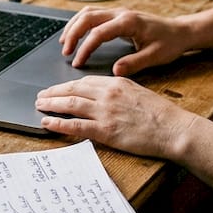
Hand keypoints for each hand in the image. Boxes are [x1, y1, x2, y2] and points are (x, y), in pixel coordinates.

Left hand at [35, 76, 196, 159]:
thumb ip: (118, 91)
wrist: (173, 128)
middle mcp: (108, 94)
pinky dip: (59, 123)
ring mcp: (105, 112)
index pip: (84, 81)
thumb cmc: (160, 113)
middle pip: (73, 90)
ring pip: (70, 105)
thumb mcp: (137, 92)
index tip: (57, 88)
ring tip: (40, 106)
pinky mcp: (106, 131)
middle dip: (54, 92)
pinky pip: (76, 126)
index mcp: (116, 83)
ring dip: (52, 105)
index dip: (67, 85)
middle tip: (40, 96)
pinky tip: (48, 122)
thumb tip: (102, 94)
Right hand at [59, 7, 192, 75]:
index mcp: (128, 22)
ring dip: (74, 26)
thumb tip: (114, 71)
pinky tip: (76, 33)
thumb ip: (134, 63)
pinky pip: (93, 14)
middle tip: (66, 52)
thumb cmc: (169, 43)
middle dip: (73, 34)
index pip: (98, 33)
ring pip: (88, 12)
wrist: (180, 31)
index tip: (78, 62)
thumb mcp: (155, 56)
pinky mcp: (118, 15)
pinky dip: (81, 23)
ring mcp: (119, 12)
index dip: (85, 48)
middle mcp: (121, 13)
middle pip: (88, 17)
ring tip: (65, 43)